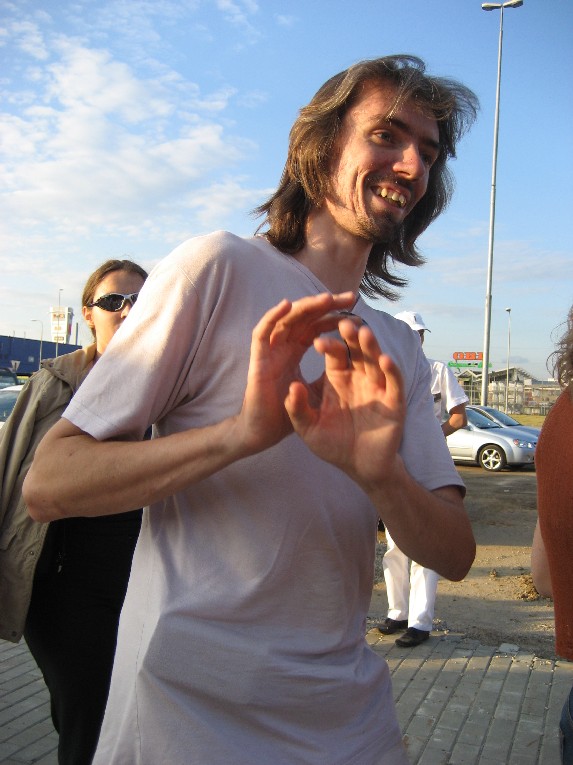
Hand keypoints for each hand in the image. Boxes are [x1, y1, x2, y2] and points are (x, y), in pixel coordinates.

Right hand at [235, 292, 355, 454]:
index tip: (357, 312)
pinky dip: (272, 317)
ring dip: (305, 307)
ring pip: (286, 319)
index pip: (316, 326)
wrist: (263, 433)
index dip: (334, 317)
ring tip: (326, 298)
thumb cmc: (285, 414)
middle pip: (305, 317)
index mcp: (294, 351)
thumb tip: (353, 361)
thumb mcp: (316, 392)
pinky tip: (287, 305)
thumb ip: (330, 375)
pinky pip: (262, 333)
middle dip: (327, 305)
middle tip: (351, 297)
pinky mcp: (257, 360)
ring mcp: (269, 351)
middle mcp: (282, 346)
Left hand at [284, 318, 405, 488]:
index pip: (334, 353)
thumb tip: (291, 386)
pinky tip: (384, 359)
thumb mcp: (308, 428)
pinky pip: (394, 382)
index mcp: (337, 377)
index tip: (316, 340)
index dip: (327, 345)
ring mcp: (378, 386)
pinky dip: (391, 370)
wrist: (360, 466)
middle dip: (351, 337)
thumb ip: (297, 409)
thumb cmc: (333, 445)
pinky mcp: (394, 400)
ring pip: (376, 360)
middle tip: (344, 323)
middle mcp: (359, 377)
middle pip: (357, 350)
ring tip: (364, 333)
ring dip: (371, 347)